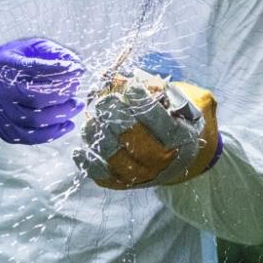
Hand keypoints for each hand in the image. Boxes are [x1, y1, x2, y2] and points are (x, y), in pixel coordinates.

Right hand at [0, 37, 84, 144]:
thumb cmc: (12, 63)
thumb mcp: (27, 48)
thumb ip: (50, 51)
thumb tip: (76, 63)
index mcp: (5, 66)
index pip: (34, 68)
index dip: (58, 69)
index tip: (78, 69)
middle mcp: (0, 91)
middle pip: (35, 97)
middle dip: (62, 95)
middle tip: (76, 89)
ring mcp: (1, 113)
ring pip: (34, 120)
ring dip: (61, 115)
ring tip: (76, 106)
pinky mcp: (5, 130)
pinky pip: (30, 137)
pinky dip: (52, 134)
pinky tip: (67, 124)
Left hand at [74, 68, 222, 188]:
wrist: (183, 156)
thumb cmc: (177, 120)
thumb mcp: (178, 100)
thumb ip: (157, 88)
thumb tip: (121, 79)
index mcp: (181, 137)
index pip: (164, 124)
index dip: (145, 107)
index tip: (130, 88)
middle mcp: (164, 160)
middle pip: (139, 145)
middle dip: (118, 122)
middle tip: (103, 103)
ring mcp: (144, 175)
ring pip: (120, 163)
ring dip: (101, 142)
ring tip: (89, 122)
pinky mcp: (126, 183)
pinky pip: (106, 178)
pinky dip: (91, 166)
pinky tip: (79, 151)